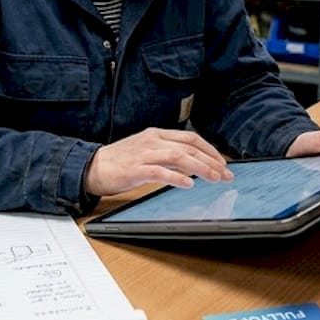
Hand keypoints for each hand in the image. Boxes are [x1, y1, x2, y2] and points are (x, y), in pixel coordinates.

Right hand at [83, 128, 233, 196]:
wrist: (93, 166)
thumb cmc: (121, 161)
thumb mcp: (147, 152)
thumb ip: (168, 155)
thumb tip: (193, 165)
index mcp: (156, 134)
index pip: (190, 138)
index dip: (210, 150)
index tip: (223, 163)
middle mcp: (152, 140)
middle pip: (189, 147)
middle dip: (211, 161)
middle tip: (226, 174)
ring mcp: (144, 154)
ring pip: (179, 157)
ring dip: (200, 168)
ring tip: (214, 178)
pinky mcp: (135, 169)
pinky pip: (160, 172)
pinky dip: (177, 177)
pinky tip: (189, 184)